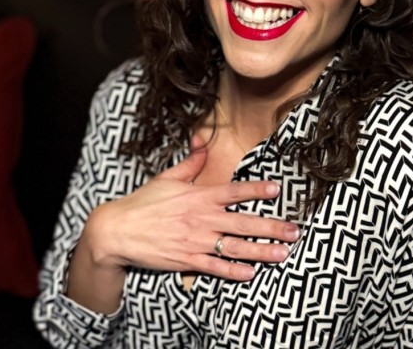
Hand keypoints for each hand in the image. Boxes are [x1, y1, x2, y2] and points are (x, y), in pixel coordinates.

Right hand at [84, 136, 299, 281]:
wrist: (116, 231)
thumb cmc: (144, 202)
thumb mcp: (168, 177)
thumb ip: (191, 161)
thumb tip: (202, 139)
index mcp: (198, 196)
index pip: (233, 191)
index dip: (256, 189)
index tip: (277, 189)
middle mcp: (201, 219)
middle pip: (243, 223)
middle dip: (271, 227)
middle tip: (295, 230)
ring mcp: (195, 242)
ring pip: (235, 248)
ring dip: (262, 252)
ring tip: (284, 253)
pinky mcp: (187, 261)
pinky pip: (214, 268)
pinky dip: (233, 272)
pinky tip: (252, 274)